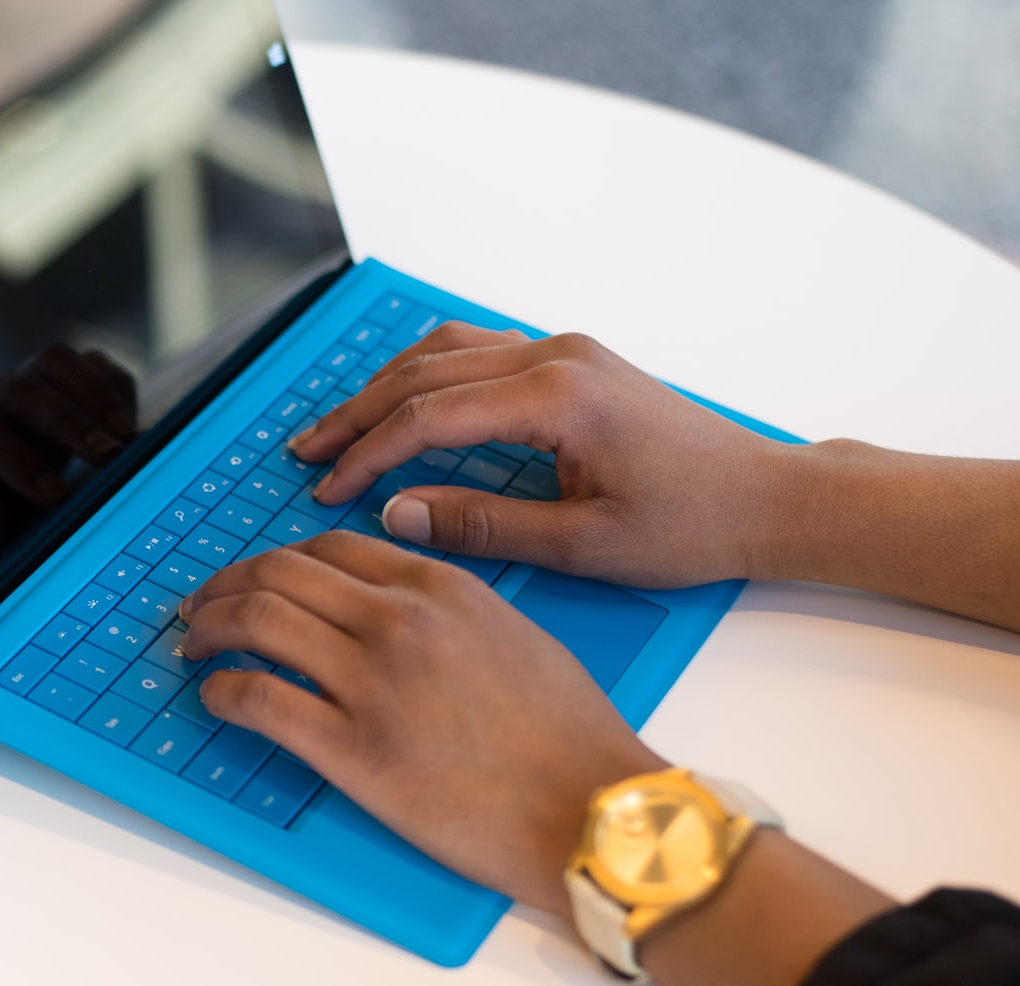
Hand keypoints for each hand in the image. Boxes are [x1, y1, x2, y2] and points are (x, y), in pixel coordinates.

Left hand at [179, 532, 663, 911]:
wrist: (590, 807)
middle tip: (201, 608)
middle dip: (225, 585)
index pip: (329, 547)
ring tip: (194, 645)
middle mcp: (398, 621)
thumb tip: (387, 605)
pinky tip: (213, 697)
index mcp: (440, 587)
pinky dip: (220, 692)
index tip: (254, 577)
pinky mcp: (352, 749)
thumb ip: (445, 608)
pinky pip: (258, 700)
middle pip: (279, 574)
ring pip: (256, 623)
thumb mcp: (512, 635)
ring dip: (209, 628)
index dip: (276, 558)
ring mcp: (371, 683)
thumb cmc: (567, 735)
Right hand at [291, 324, 795, 588]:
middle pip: (424, 375)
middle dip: (357, 415)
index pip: (428, 417)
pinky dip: (427, 376)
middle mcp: (557, 358)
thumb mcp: (582, 545)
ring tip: (338, 428)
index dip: (367, 455)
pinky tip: (400, 404)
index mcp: (558, 398)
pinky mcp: (573, 362)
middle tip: (305, 454)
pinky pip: (478, 353)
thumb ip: (482, 525)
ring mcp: (565, 352)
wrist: (768, 497)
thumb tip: (399, 512)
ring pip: (446, 353)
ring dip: (385, 389)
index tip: (329, 491)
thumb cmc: (693, 523)